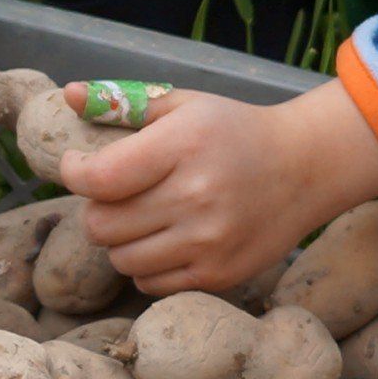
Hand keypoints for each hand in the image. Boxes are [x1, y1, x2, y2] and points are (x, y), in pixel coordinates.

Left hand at [57, 80, 377, 296]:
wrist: (307, 168)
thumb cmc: (236, 131)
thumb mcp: (186, 105)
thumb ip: (124, 102)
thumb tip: (70, 95)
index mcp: (184, 145)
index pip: (98, 178)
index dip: (74, 174)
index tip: (79, 166)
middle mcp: (196, 196)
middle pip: (100, 225)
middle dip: (98, 209)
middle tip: (119, 195)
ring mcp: (209, 241)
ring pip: (120, 259)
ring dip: (122, 240)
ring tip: (146, 218)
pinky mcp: (219, 273)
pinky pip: (150, 283)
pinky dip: (148, 266)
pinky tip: (168, 241)